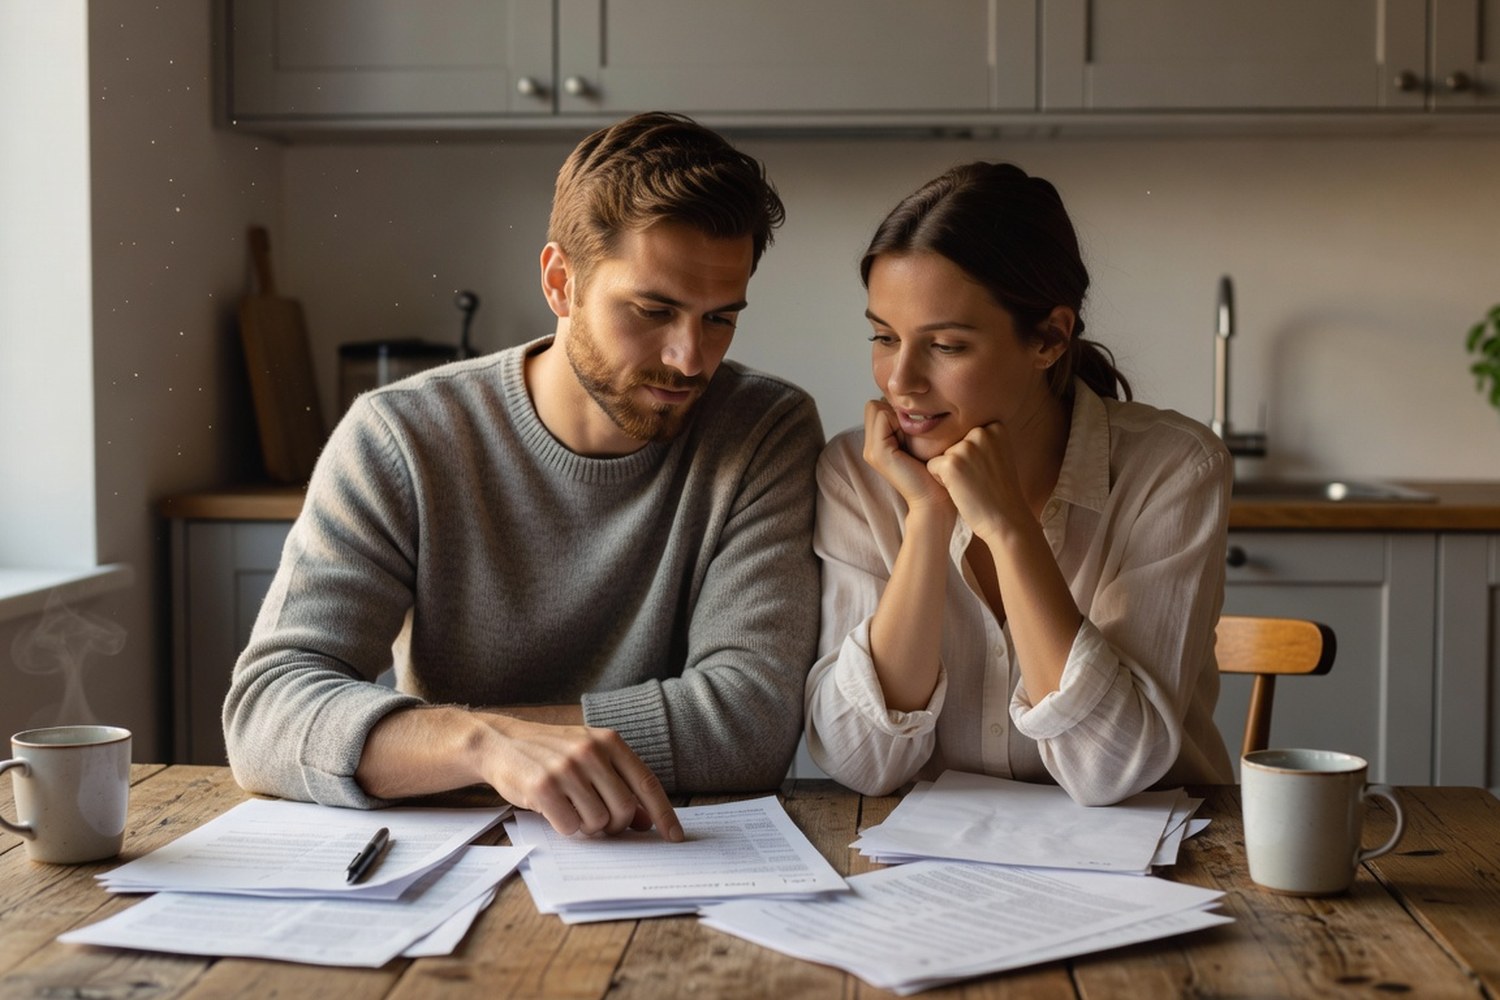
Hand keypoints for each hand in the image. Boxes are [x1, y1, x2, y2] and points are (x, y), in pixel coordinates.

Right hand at [476, 715, 683, 841]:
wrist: (501, 742)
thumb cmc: (551, 753)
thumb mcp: (590, 757)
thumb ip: (620, 783)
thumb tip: (647, 820)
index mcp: (609, 742)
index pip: (647, 783)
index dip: (664, 814)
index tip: (675, 836)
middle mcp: (591, 752)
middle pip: (625, 809)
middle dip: (616, 825)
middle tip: (600, 822)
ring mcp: (567, 769)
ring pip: (598, 821)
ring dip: (587, 826)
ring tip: (571, 809)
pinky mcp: (543, 787)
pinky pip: (570, 827)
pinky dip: (565, 828)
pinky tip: (554, 811)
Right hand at [862, 400, 953, 514]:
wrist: (937, 500)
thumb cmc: (937, 472)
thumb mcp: (922, 442)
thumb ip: (911, 425)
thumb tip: (914, 400)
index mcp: (879, 444)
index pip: (877, 407)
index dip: (896, 410)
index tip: (917, 427)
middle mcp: (870, 447)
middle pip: (874, 405)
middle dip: (895, 411)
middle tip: (916, 430)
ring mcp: (871, 450)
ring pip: (877, 408)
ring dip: (898, 415)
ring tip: (916, 435)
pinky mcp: (878, 452)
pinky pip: (883, 416)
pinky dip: (899, 420)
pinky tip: (915, 437)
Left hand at [925, 422, 1029, 543]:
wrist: (1006, 519)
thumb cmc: (1000, 491)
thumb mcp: (1000, 455)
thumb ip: (984, 440)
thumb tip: (958, 431)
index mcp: (995, 427)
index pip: (966, 435)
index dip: (972, 456)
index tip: (987, 470)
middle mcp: (981, 432)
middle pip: (953, 443)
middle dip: (959, 462)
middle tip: (979, 479)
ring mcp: (966, 447)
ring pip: (942, 455)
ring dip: (951, 472)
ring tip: (971, 485)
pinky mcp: (951, 463)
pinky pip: (932, 466)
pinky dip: (941, 481)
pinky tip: (961, 490)